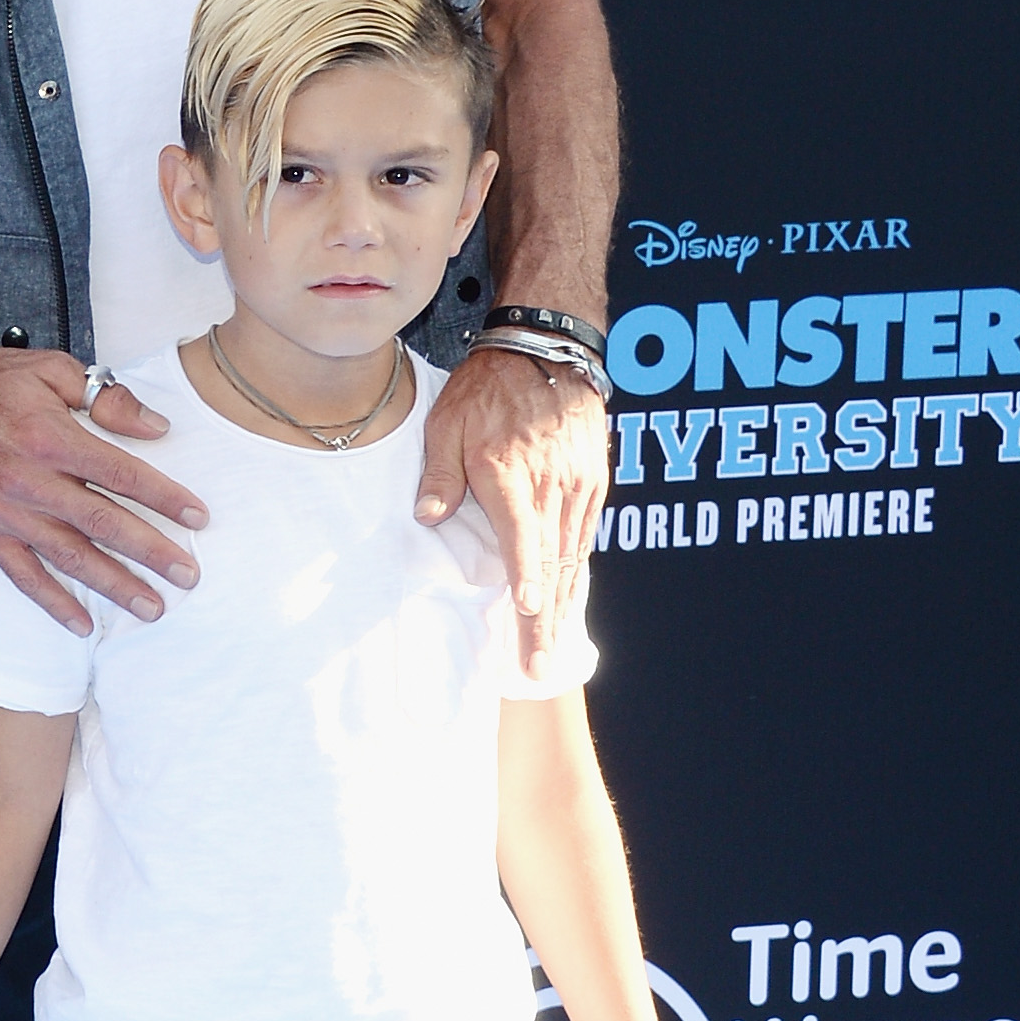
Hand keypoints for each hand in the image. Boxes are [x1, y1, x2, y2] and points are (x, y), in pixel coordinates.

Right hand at [0, 346, 205, 628]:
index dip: (163, 496)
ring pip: (69, 557)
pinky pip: (22, 574)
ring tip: (151, 607)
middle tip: (187, 575)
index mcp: (51, 437)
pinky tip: (81, 623)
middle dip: (150, 552)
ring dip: (113, 585)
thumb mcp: (51, 369)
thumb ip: (106, 396)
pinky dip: (52, 602)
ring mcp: (6, 511)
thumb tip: (154, 427)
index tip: (197, 516)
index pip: (121, 473)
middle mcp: (30, 480)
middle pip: (102, 523)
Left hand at [418, 346, 609, 680]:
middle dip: (544, 621)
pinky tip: (563, 604)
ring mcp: (578, 489)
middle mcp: (552, 487)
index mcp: (512, 474)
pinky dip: (573, 577)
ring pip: (572, 559)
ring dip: (561, 607)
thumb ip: (440, 473)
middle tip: (539, 666)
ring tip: (549, 651)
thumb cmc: (488, 388)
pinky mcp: (592, 487)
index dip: (526, 575)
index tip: (528, 610)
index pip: (523, 534)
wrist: (547, 353)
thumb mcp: (446, 422)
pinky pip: (583, 541)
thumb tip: (428, 515)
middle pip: (552, 564)